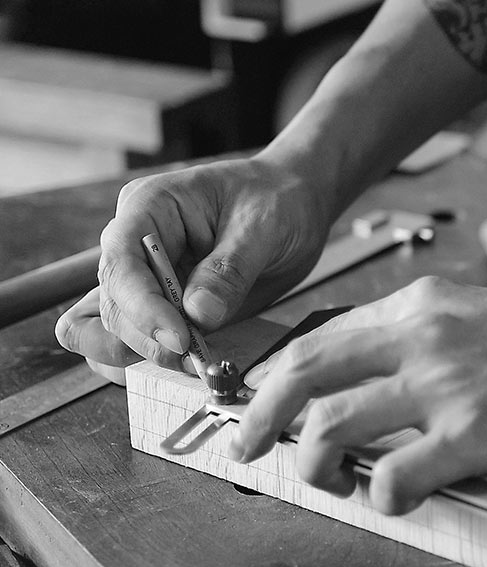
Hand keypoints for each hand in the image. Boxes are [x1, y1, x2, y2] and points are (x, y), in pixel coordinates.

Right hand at [55, 156, 329, 381]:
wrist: (292, 207)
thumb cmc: (275, 200)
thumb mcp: (262, 226)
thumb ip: (229, 271)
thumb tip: (197, 316)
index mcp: (150, 207)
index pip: (122, 261)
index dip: (143, 306)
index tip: (180, 338)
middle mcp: (136, 245)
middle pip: (114, 303)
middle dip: (149, 339)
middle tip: (198, 359)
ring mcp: (146, 279)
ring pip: (116, 330)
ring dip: (150, 356)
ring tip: (198, 365)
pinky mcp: (163, 308)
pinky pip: (138, 341)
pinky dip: (155, 361)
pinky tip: (189, 366)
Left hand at [232, 277, 486, 513]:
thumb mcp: (467, 312)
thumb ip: (410, 335)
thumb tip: (357, 370)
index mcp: (413, 308)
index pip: (316, 340)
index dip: (274, 377)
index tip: (258, 402)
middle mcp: (418, 339)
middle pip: (305, 374)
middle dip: (259, 415)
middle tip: (245, 444)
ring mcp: (443, 385)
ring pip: (333, 426)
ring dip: (314, 463)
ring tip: (331, 481)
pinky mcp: (475, 433)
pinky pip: (396, 474)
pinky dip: (379, 497)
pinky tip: (390, 500)